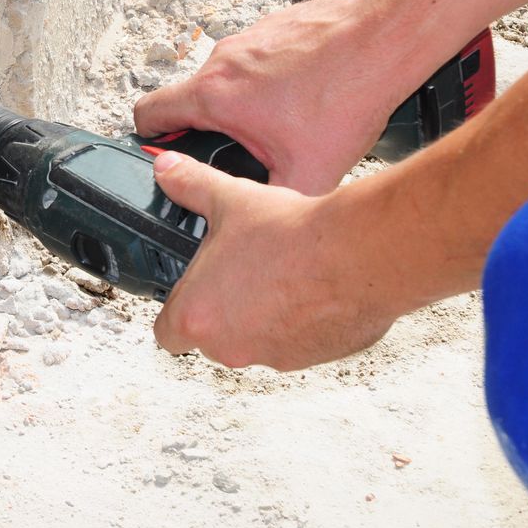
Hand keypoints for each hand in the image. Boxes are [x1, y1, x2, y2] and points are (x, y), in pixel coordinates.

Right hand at [133, 0, 419, 194]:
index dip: (147, 137)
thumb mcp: (309, 171)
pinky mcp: (276, 26)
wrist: (386, 38)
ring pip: (229, 79)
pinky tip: (309, 96)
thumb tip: (267, 227)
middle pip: (192, 99)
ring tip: (284, 123)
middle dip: (209, 127)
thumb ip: (273, 202)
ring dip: (244, 103)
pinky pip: (260, 59)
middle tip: (241, 150)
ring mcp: (249, 38)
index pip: (148, 112)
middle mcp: (223, 60)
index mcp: (214, 94)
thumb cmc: (347, 92)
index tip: (161, 151)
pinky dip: (274, 79)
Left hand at [150, 150, 400, 370]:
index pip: (167, 334)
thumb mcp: (229, 199)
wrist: (360, 252)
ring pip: (255, 340)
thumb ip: (190, 186)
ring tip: (279, 270)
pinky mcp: (316, 357)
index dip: (177, 311)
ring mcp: (274, 357)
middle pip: (212, 337)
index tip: (189, 291)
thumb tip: (168, 170)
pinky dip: (300, 321)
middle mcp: (231, 347)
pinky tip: (311, 284)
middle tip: (237, 271)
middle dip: (221, 308)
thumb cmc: (293, 236)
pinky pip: (297, 342)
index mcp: (198, 317)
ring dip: (261, 315)